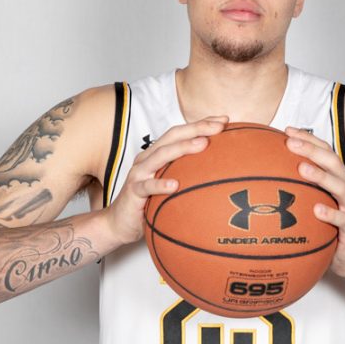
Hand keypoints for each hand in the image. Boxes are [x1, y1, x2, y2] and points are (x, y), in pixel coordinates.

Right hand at [104, 116, 228, 244]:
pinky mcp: (132, 191)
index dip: (201, 124)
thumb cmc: (148, 203)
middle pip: (172, 137)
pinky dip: (160, 184)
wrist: (118, 223)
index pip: (180, 133)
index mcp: (157, 154)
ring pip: (161, 155)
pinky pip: (147, 187)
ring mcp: (139, 174)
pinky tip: (175, 185)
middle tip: (219, 126)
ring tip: (203, 144)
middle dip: (197, 129)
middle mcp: (147, 159)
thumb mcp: (170, 185)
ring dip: (183, 148)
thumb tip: (221, 172)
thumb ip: (187, 175)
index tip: (225, 120)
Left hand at [285, 126, 344, 278]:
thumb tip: (264, 177)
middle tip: (290, 143)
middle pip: (332, 162)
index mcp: (337, 179)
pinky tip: (317, 209)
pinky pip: (342, 219)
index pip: (325, 152)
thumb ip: (298, 190)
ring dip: (321, 176)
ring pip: (339, 186)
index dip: (308, 139)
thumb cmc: (329, 228)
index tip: (287, 130)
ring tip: (302, 168)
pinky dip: (330, 213)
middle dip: (311, 150)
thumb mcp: (313, 205)